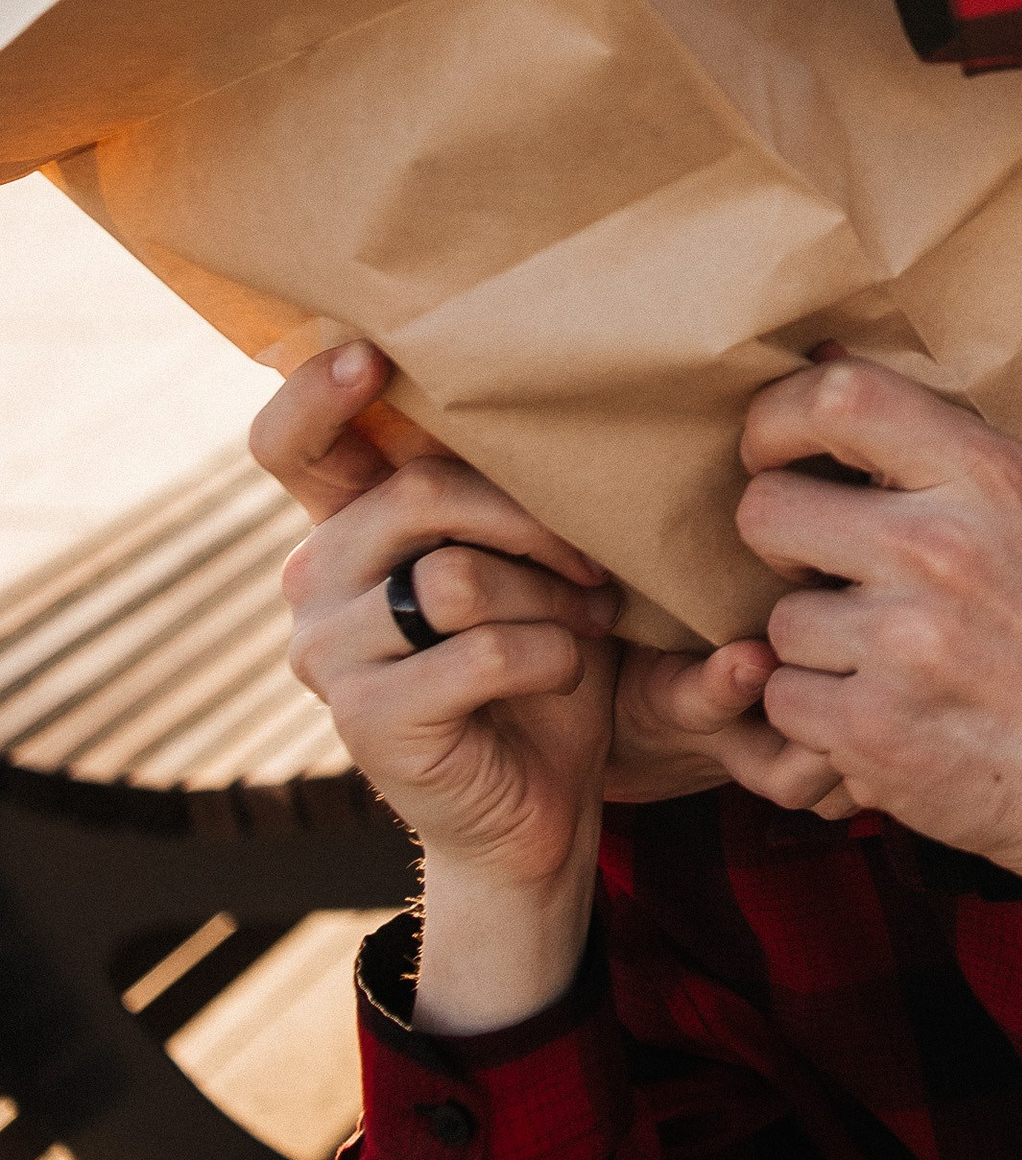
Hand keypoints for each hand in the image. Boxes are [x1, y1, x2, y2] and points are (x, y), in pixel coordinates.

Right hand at [254, 343, 854, 816]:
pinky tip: (566, 669)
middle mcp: (314, 581)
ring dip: (549, 597)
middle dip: (531, 520)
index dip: (317, 392)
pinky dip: (550, 655)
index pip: (291, 444)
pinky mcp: (367, 722)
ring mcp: (328, 656)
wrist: (539, 805)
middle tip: (591, 562)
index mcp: (345, 528)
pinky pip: (481, 651)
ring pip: (456, 575)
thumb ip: (496, 490)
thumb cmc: (542, 659)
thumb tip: (540, 384)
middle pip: (420, 494)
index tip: (372, 354)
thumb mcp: (522, 559)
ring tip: (587, 618)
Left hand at [736, 357, 1021, 979]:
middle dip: (783, 547)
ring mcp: (906, 642)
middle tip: (829, 573)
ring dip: (816, 651)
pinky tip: (888, 718)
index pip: (841, 397)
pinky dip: (821, 722)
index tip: (771, 451)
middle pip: (767, 511)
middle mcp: (943, 548)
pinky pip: (785, 702)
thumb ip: (939, 448)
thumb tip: (820, 363)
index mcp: (988, 475)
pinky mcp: (874, 730)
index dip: (777, 417)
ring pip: (777, 623)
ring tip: (888, 664)